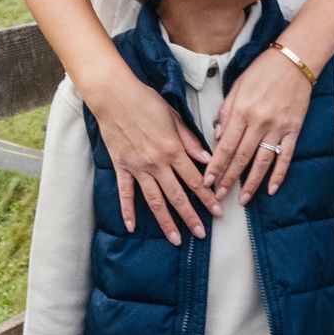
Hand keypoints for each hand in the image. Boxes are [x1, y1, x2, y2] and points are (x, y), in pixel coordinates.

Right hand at [81, 65, 214, 243]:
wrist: (114, 95)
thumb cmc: (146, 101)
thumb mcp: (174, 116)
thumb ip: (190, 140)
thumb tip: (207, 159)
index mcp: (173, 149)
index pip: (195, 179)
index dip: (208, 197)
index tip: (218, 212)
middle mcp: (157, 163)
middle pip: (177, 195)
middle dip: (191, 217)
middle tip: (201, 234)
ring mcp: (138, 167)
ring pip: (155, 200)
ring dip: (166, 221)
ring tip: (176, 239)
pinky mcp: (122, 167)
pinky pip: (125, 193)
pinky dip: (128, 210)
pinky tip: (131, 227)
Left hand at [212, 46, 313, 199]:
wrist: (294, 60)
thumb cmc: (263, 70)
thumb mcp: (237, 85)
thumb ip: (226, 111)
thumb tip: (218, 136)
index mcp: (242, 111)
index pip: (226, 145)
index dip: (216, 166)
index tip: (207, 182)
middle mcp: (259, 122)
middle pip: (242, 158)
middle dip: (229, 179)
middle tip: (219, 197)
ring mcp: (278, 128)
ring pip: (262, 162)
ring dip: (251, 183)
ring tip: (242, 199)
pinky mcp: (293, 130)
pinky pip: (286, 156)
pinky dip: (279, 174)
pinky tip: (271, 189)